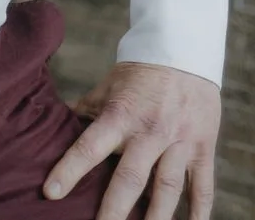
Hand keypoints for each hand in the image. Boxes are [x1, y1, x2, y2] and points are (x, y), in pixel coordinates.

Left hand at [43, 61, 219, 219]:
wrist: (184, 51)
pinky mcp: (203, 148)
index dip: (69, 169)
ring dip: (155, 218)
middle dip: (114, 210)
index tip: (51, 192)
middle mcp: (151, 131)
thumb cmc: (140, 73)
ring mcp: (180, 141)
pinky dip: (199, 213)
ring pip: (168, 189)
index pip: (90, 145)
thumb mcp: (110, 86)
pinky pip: (203, 187)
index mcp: (122, 114)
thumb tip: (57, 124)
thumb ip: (88, 110)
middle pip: (130, 178)